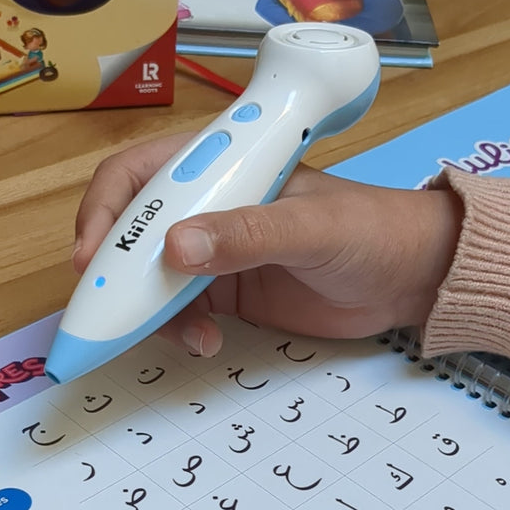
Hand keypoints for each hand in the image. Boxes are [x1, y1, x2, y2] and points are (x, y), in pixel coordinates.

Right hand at [74, 132, 463, 356]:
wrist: (415, 279)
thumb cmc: (373, 230)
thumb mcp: (312, 228)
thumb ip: (248, 234)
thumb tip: (176, 247)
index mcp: (224, 165)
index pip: (139, 174)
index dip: (105, 211)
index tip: (94, 259)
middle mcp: (207, 204)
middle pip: (131, 232)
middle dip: (114, 274)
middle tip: (108, 316)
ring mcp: (214, 252)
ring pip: (149, 279)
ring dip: (147, 311)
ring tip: (181, 336)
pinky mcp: (227, 293)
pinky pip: (179, 313)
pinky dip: (178, 331)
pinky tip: (206, 344)